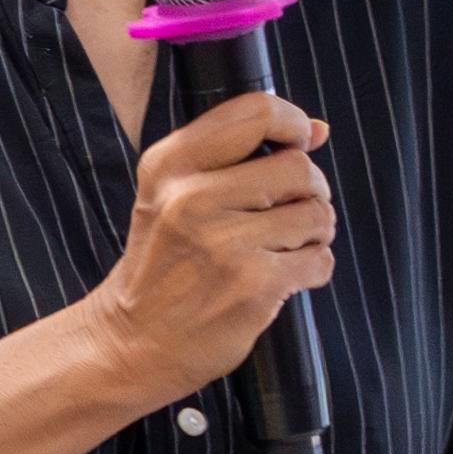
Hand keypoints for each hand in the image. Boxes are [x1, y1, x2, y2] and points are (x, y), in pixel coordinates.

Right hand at [83, 89, 333, 411]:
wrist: (132, 341)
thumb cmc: (162, 265)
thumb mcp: (170, 194)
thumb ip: (237, 156)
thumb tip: (318, 130)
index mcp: (171, 165)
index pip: (255, 112)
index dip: (292, 123)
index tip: (298, 142)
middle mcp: (193, 198)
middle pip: (298, 166)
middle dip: (310, 189)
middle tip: (291, 209)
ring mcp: (225, 244)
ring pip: (316, 214)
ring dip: (314, 231)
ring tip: (284, 245)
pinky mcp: (253, 286)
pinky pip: (319, 260)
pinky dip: (312, 267)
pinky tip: (282, 276)